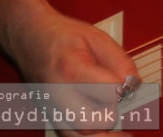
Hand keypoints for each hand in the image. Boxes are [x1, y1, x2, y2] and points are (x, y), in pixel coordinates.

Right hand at [7, 4, 137, 135]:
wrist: (28, 37)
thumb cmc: (62, 36)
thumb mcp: (97, 38)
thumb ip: (119, 61)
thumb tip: (134, 84)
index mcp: (72, 69)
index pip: (108, 91)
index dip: (125, 89)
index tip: (130, 84)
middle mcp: (57, 94)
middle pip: (90, 123)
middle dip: (111, 116)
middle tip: (119, 104)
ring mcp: (50, 108)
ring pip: (78, 136)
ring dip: (103, 133)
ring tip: (123, 132)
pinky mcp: (49, 116)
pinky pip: (70, 135)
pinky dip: (89, 135)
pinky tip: (106, 131)